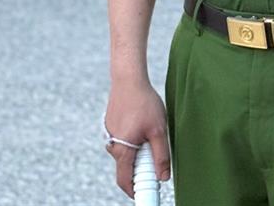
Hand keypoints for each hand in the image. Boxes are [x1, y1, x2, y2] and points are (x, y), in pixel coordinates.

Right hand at [105, 80, 170, 198]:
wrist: (128, 79)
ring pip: (127, 152)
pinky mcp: (111, 126)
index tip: (146, 194)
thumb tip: (163, 177)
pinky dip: (134, 138)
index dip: (135, 191)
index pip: (125, 181)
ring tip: (151, 130)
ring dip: (139, 149)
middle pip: (127, 166)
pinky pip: (124, 140)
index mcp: (122, 150)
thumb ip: (161, 155)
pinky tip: (142, 120)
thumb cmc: (144, 102)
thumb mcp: (158, 130)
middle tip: (156, 153)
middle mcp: (112, 146)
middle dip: (142, 165)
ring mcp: (110, 135)